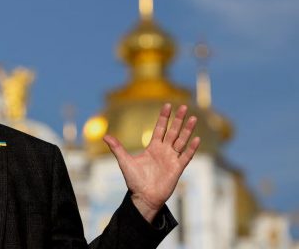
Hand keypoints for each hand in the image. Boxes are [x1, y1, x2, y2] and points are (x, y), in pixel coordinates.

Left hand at [103, 104, 199, 222]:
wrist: (143, 197)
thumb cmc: (134, 180)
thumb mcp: (124, 161)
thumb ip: (117, 148)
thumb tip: (104, 136)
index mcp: (152, 147)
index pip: (160, 128)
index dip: (163, 117)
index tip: (167, 105)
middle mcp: (164, 151)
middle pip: (173, 132)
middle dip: (178, 119)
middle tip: (184, 106)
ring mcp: (172, 159)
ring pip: (181, 141)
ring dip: (187, 130)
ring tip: (193, 118)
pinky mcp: (177, 168)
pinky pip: (186, 156)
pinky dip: (192, 148)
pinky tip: (197, 139)